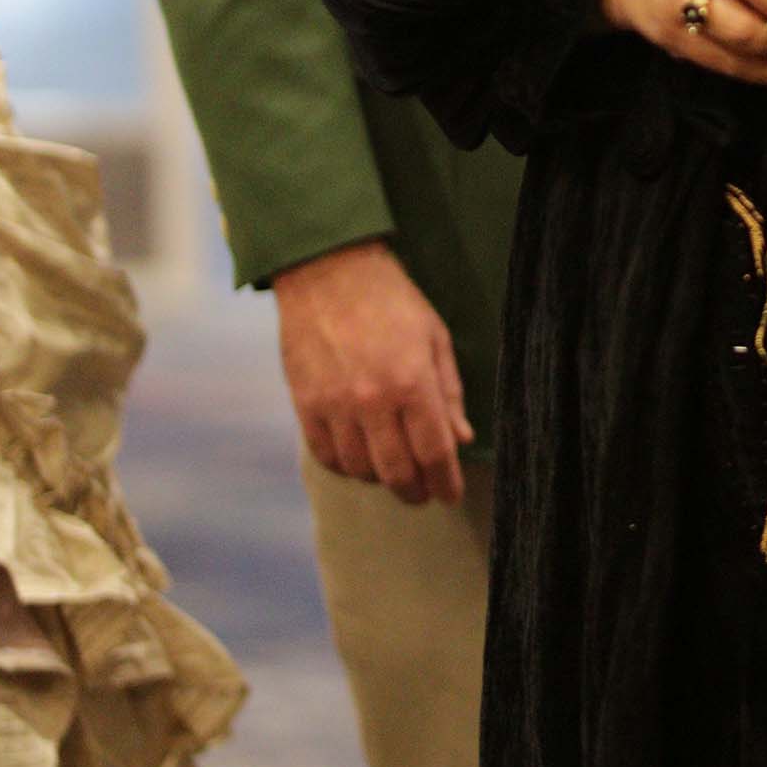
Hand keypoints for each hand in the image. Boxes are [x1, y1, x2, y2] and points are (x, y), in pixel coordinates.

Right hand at [274, 240, 471, 504]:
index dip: (445, 482)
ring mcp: (334, 405)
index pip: (434, 452)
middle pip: (397, 472)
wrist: (327, 271)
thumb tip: (462, 438)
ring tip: (392, 470)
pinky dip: (346, 467)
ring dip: (381, 478)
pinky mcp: (304, 404)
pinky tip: (359, 459)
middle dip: (415, 492)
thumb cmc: (391, 300)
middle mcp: (372, 400)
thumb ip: (449, 392)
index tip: (450, 495)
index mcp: (412, 381)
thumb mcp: (435, 337)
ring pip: (360, 469)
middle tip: (423, 493)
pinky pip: (326, 456)